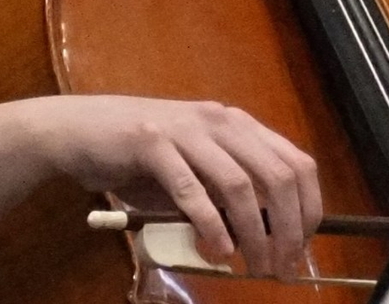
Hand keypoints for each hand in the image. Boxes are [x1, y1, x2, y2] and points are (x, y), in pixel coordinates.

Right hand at [27, 94, 322, 275]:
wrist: (80, 130)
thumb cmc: (139, 155)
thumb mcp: (193, 169)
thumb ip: (223, 195)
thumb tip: (258, 238)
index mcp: (238, 125)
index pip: (295, 162)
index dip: (308, 206)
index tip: (304, 244)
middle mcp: (221, 121)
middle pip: (276, 175)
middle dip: (288, 226)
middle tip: (284, 265)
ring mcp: (187, 130)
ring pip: (239, 185)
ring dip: (253, 233)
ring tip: (255, 266)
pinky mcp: (152, 145)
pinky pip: (190, 190)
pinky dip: (210, 224)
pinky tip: (218, 251)